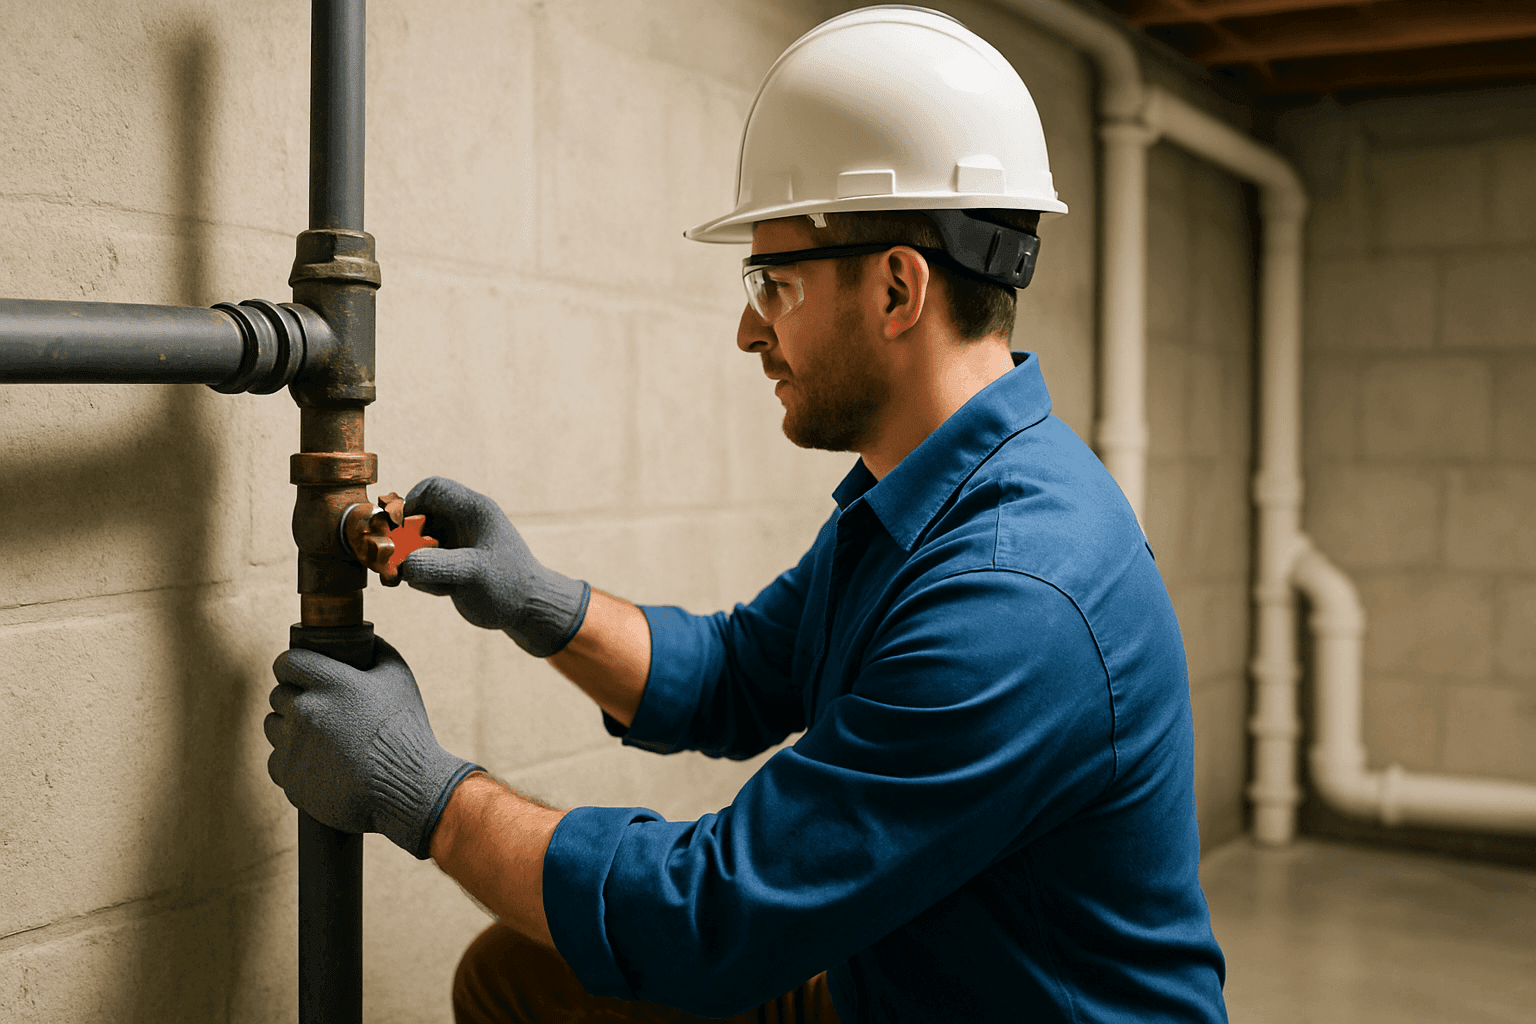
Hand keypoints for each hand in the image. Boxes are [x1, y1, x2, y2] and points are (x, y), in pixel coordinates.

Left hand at [265, 636, 481, 858]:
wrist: (408, 787)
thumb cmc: (406, 729)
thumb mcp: (398, 677)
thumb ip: (376, 649)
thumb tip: (361, 638)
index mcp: (330, 682)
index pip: (286, 662)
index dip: (294, 667)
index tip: (302, 674)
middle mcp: (305, 711)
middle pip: (278, 695)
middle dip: (296, 699)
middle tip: (322, 712)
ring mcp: (294, 746)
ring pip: (274, 728)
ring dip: (291, 730)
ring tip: (322, 740)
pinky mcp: (289, 778)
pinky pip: (276, 762)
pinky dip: (293, 763)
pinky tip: (319, 764)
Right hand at [398, 476, 590, 656]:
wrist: (527, 610)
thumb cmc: (509, 585)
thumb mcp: (472, 574)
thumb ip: (436, 565)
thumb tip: (402, 563)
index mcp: (474, 510)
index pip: (431, 488)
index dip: (409, 504)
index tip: (401, 530)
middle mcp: (462, 522)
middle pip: (417, 516)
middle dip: (408, 541)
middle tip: (407, 562)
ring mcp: (455, 542)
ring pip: (415, 543)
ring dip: (415, 564)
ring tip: (439, 583)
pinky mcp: (450, 562)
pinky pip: (422, 564)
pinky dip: (424, 578)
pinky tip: (447, 591)